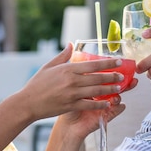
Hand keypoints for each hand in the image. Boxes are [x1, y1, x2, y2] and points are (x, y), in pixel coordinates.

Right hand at [18, 43, 135, 120]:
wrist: (27, 103)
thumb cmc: (37, 84)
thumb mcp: (49, 66)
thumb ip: (63, 56)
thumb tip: (71, 44)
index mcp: (67, 69)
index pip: (92, 64)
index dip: (107, 63)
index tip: (118, 62)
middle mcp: (72, 81)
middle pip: (98, 77)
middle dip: (112, 76)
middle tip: (123, 76)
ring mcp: (72, 94)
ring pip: (96, 91)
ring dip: (110, 89)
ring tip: (119, 88)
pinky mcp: (71, 106)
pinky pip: (90, 104)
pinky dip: (100, 104)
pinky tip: (108, 103)